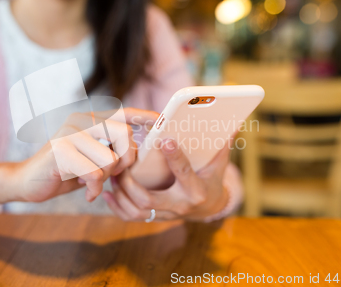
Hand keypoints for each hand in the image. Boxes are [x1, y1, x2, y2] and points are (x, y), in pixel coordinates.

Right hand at [13, 108, 158, 202]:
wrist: (27, 182)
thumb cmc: (65, 171)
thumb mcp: (92, 157)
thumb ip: (110, 149)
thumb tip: (139, 150)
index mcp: (89, 120)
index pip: (123, 113)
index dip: (143, 115)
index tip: (161, 118)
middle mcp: (80, 121)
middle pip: (123, 135)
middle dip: (126, 160)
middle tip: (115, 173)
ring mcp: (69, 133)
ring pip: (110, 159)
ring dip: (105, 178)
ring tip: (92, 182)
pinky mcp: (60, 151)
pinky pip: (94, 174)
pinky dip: (93, 188)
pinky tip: (86, 192)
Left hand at [102, 139, 229, 220]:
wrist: (210, 208)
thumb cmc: (211, 179)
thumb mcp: (218, 164)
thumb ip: (220, 144)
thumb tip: (232, 123)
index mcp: (196, 190)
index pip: (183, 172)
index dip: (174, 156)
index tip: (164, 138)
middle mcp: (180, 206)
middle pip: (149, 199)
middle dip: (130, 183)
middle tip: (122, 165)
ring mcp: (166, 215)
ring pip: (137, 211)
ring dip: (121, 195)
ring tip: (112, 177)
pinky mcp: (156, 218)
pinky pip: (133, 218)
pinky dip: (118, 208)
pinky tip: (109, 194)